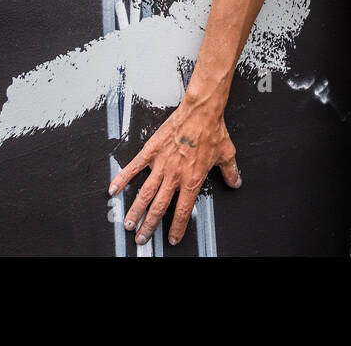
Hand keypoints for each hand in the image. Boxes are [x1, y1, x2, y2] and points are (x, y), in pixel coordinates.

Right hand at [107, 98, 241, 246]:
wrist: (201, 111)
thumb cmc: (213, 131)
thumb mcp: (227, 155)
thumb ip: (231, 172)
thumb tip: (236, 182)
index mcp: (192, 180)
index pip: (183, 211)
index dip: (177, 228)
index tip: (172, 239)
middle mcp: (175, 175)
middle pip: (159, 208)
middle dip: (149, 226)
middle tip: (141, 238)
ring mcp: (161, 164)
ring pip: (145, 193)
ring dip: (135, 210)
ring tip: (128, 223)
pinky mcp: (152, 150)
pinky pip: (134, 167)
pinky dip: (123, 179)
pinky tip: (114, 189)